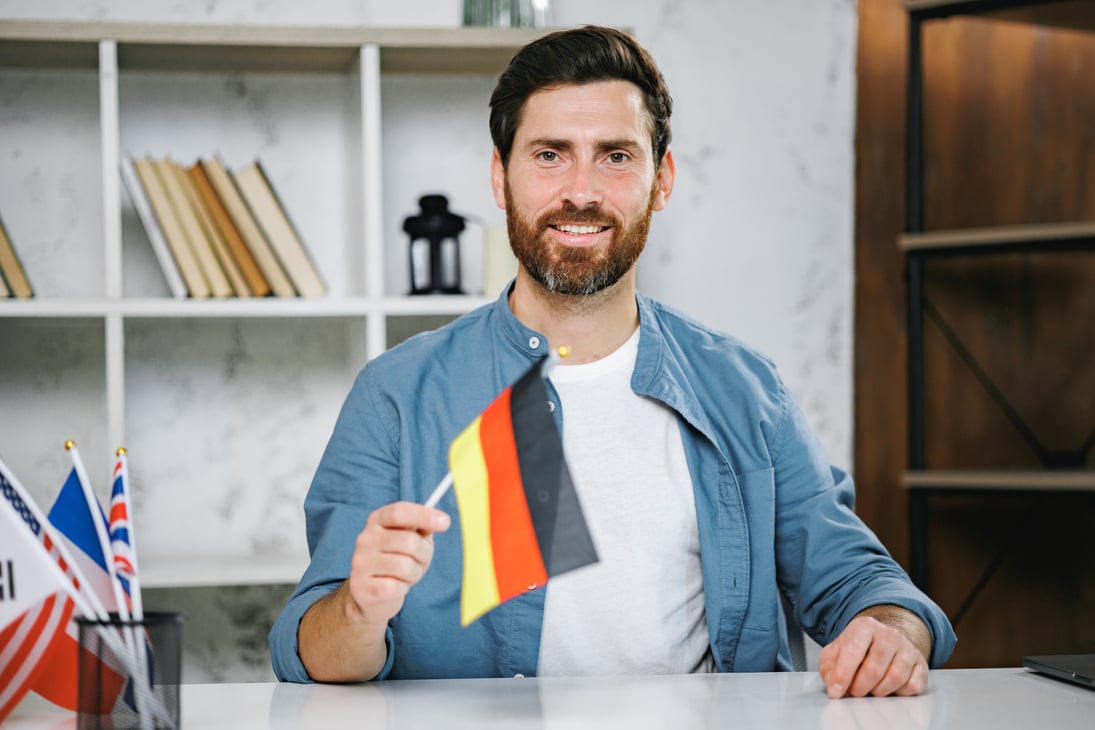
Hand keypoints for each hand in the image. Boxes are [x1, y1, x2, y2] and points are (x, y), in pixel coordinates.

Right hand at [346, 501, 450, 627]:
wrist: (372, 594)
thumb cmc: (397, 561)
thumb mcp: (412, 541)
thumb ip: (422, 529)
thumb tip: (437, 521)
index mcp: (377, 520)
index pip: (399, 512)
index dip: (423, 515)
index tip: (445, 522)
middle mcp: (365, 538)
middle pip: (408, 540)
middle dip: (424, 553)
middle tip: (422, 560)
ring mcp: (361, 563)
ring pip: (404, 566)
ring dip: (415, 573)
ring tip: (408, 575)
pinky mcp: (362, 587)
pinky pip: (395, 587)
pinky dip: (403, 588)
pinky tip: (396, 587)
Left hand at [817, 607, 930, 697]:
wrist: (883, 641)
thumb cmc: (857, 649)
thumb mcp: (835, 653)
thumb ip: (829, 667)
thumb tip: (833, 684)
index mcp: (865, 626)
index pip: (853, 650)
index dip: (843, 674)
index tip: (835, 691)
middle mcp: (889, 634)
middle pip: (875, 668)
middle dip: (860, 686)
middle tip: (854, 691)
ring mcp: (908, 648)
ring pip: (896, 678)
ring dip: (879, 691)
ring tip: (870, 689)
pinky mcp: (921, 664)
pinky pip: (913, 685)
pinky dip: (899, 693)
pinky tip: (889, 688)